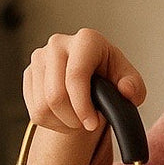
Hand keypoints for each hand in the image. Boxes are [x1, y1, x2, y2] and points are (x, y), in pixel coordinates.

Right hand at [23, 28, 145, 133]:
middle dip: (73, 119)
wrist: (91, 77)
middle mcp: (58, 43)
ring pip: (43, 106)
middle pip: (55, 95)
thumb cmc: (110, 76)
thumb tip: (126, 90)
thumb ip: (134, 87)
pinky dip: (51, 123)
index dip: (82, 106)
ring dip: (63, 123)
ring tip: (79, 120)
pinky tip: (66, 117)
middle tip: (88, 124)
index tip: (92, 124)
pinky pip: (34, 110)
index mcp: (87, 40)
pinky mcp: (29, 73)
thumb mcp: (129, 81)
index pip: (75, 76)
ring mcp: (40, 57)